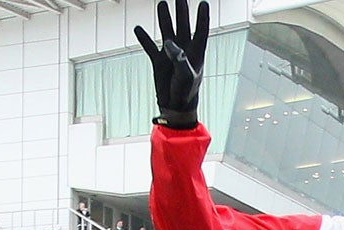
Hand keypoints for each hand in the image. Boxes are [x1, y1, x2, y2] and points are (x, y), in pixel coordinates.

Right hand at [133, 0, 209, 128]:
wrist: (176, 106)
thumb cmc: (186, 92)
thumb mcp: (186, 76)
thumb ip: (180, 59)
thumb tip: (170, 43)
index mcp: (196, 53)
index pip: (201, 31)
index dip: (203, 17)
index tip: (204, 3)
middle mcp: (183, 50)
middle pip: (183, 25)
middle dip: (182, 10)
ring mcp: (170, 55)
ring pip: (167, 31)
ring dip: (164, 18)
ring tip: (162, 3)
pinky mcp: (158, 61)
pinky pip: (150, 47)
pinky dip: (144, 38)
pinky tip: (138, 29)